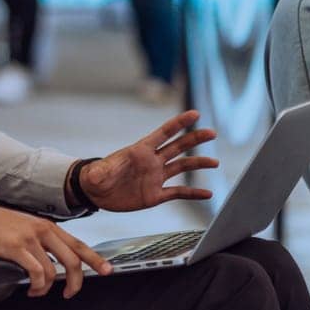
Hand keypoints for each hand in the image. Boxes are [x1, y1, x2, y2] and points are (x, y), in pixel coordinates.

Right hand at [0, 201, 110, 297]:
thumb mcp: (21, 225)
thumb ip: (38, 238)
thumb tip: (50, 257)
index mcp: (45, 225)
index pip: (78, 243)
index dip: (95, 259)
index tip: (106, 269)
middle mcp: (41, 229)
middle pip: (73, 259)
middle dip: (77, 281)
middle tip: (70, 293)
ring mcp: (30, 238)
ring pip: (54, 270)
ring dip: (48, 288)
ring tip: (38, 292)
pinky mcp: (17, 248)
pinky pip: (37, 273)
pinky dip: (37, 287)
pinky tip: (30, 289)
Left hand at [80, 109, 217, 211]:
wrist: (95, 193)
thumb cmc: (95, 177)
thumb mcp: (97, 174)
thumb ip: (101, 172)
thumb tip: (97, 174)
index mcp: (140, 151)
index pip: (163, 133)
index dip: (178, 123)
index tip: (195, 114)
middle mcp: (151, 162)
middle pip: (177, 146)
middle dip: (194, 138)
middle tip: (212, 133)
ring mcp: (154, 177)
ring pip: (181, 167)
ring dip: (198, 163)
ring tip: (214, 162)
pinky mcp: (155, 195)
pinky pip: (178, 193)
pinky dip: (193, 193)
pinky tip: (208, 194)